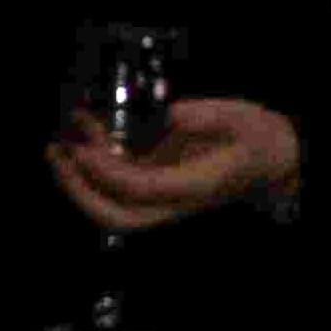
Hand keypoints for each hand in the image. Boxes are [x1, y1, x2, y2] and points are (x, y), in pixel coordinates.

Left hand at [53, 91, 297, 232]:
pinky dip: (93, 158)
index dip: (108, 174)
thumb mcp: (243, 120)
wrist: (273, 158)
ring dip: (78, 178)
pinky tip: (82, 125)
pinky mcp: (154, 180)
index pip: (142, 191)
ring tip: (57, 143)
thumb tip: (173, 113)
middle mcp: (172, 199)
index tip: (84, 149)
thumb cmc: (258, 139)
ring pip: (110, 202)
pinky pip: (115, 180)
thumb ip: (210, 116)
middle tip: (58, 156)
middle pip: (117, 216)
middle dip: (80, 192)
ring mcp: (160, 194)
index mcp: (195, 187)